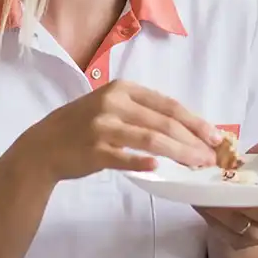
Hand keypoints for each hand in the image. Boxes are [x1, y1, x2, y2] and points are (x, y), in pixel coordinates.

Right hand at [17, 80, 220, 181]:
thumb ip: (142, 112)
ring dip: (179, 152)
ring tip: (197, 164)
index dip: (195, 121)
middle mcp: (113, 104)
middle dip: (193, 140)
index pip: (168, 104)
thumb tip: (185, 129)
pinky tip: (157, 167)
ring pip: (150, 139)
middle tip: (211, 156)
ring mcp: (102, 127)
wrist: (42, 147)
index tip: (214, 136)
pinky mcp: (93, 150)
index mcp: (123, 89)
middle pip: (164, 122)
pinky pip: (123, 157)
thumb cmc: (83, 126)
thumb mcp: (111, 106)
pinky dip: (141, 162)